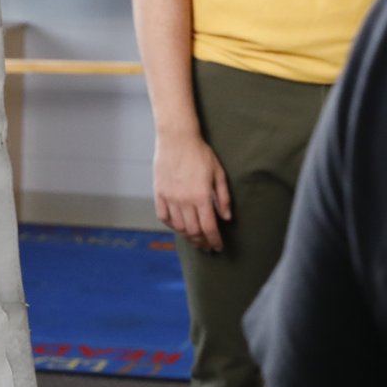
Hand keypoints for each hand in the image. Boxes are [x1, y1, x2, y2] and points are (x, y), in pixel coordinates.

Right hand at [155, 130, 231, 252]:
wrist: (176, 138)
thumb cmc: (199, 153)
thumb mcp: (218, 173)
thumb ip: (223, 197)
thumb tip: (226, 217)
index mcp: (201, 196)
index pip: (209, 228)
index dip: (214, 241)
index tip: (218, 247)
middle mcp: (184, 201)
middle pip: (193, 232)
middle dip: (202, 242)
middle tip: (207, 246)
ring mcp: (169, 198)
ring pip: (179, 227)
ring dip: (188, 236)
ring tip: (195, 238)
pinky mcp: (159, 194)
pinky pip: (164, 217)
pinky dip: (172, 225)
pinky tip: (179, 226)